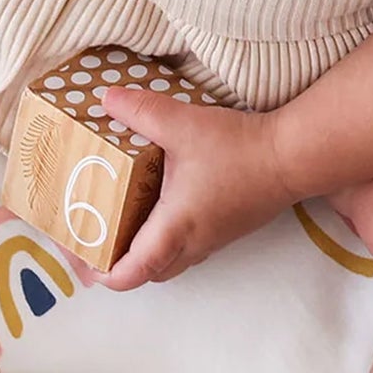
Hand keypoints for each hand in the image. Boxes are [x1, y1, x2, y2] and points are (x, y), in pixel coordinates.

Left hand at [97, 85, 297, 289]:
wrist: (295, 156)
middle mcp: (189, 245)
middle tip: (90, 240)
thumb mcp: (184, 124)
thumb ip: (142, 111)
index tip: (76, 253)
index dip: (96, 271)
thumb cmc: (241, 148)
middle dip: (112, 265)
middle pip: (142, 275)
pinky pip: (183, 250)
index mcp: (173, 230)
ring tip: (115, 228)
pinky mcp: (222, 232)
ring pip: (164, 265)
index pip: (126, 275)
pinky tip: (152, 212)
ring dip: (138, 255)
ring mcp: (209, 242)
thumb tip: (106, 97)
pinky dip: (160, 242)